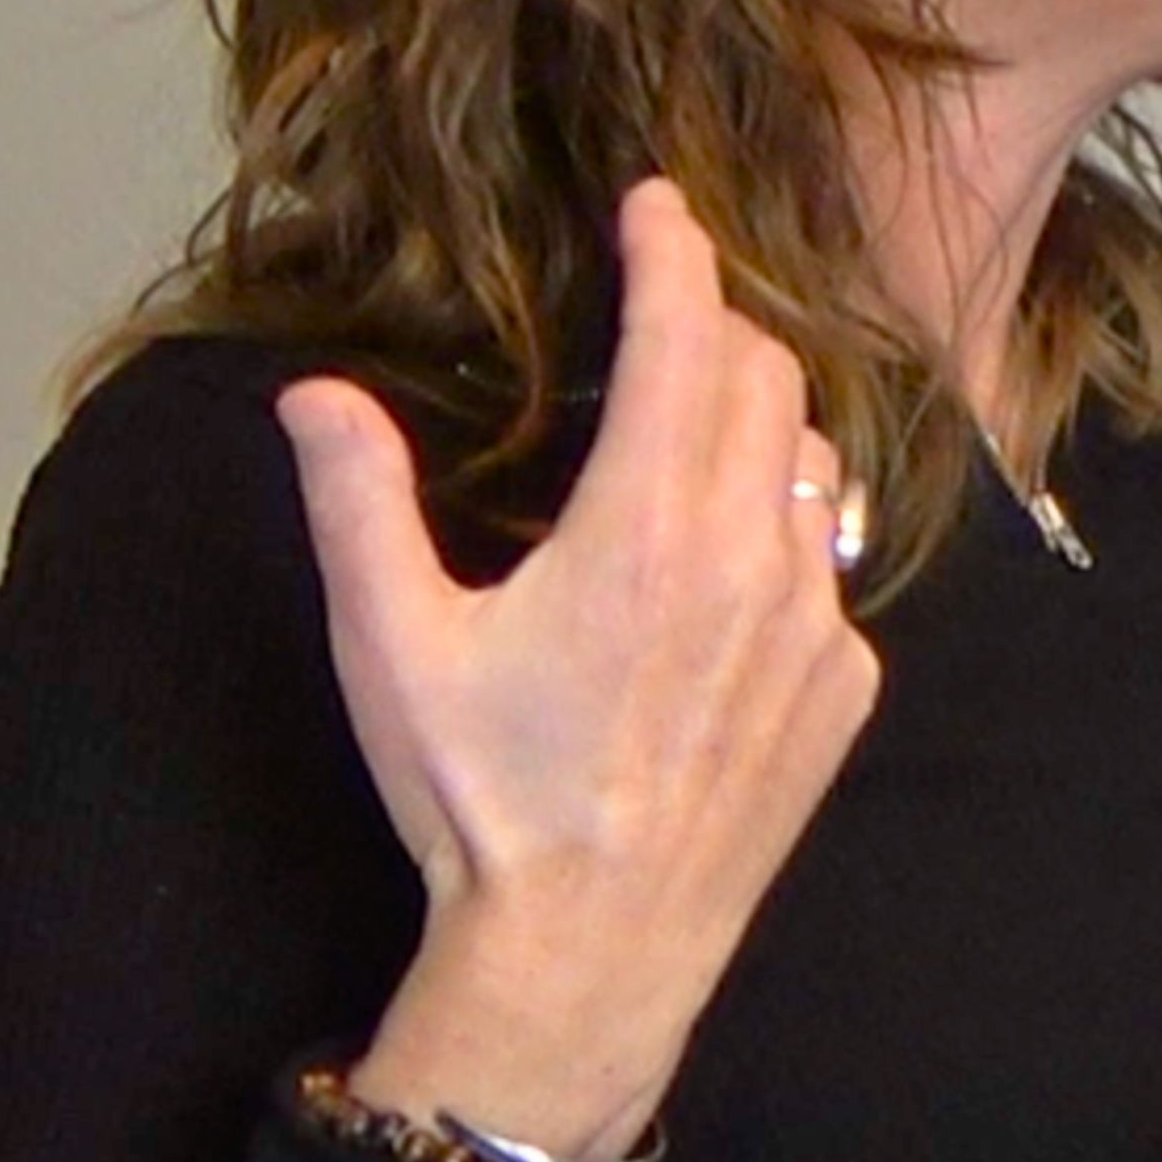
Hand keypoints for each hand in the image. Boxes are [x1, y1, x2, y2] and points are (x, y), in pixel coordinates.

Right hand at [276, 177, 879, 1160]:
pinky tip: (722, 582)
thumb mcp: (392, 645)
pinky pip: (828, 569)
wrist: (588, 957)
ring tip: (690, 444)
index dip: (673, 251)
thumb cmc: (482, 800)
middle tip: (662, 321)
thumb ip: (357, 501)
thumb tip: (315, 393)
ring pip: (811, 464)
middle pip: (764, 378)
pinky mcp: (846, 687)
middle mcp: (749, 557)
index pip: (685, 336)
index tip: (658, 204)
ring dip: (759, 427)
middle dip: (715, 327)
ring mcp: (814, 623)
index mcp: (642, 527)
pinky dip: (783, 539)